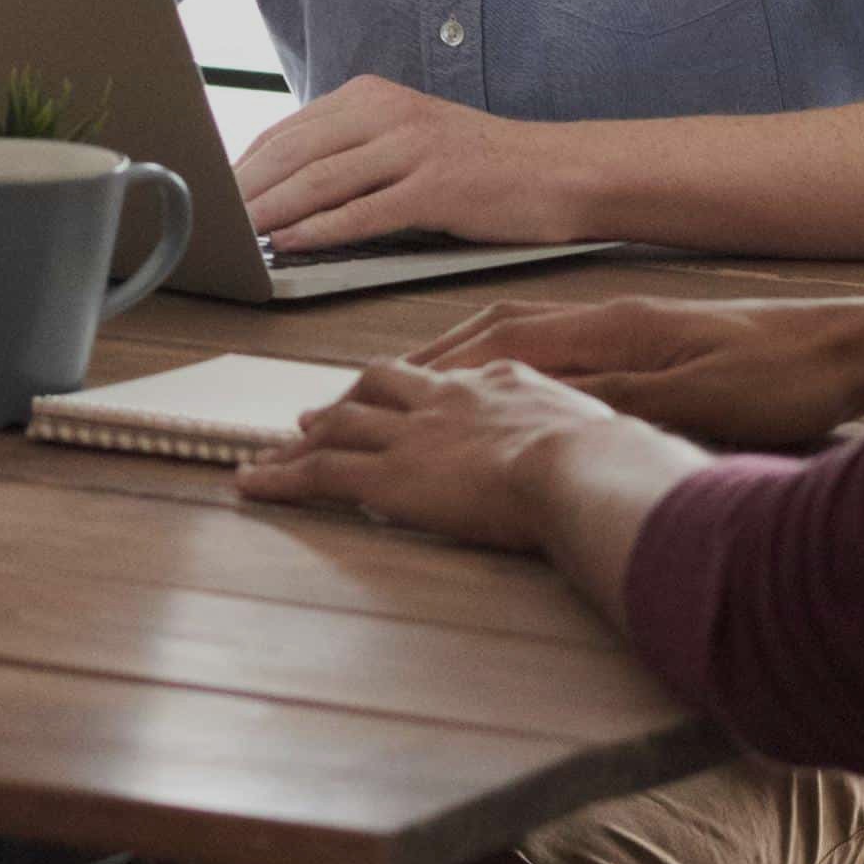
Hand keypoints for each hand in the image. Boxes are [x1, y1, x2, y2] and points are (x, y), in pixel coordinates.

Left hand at [236, 76, 585, 255]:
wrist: (560, 170)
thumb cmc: (481, 166)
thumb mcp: (408, 139)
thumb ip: (351, 153)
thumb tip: (282, 187)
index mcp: (373, 96)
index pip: (288, 131)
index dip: (241, 165)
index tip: (208, 195)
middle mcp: (388, 113)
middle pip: (293, 152)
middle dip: (243, 189)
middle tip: (206, 220)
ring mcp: (413, 147)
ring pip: (320, 181)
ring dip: (269, 211)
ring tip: (233, 235)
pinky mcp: (437, 186)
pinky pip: (363, 211)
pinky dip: (318, 230)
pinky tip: (288, 244)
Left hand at [236, 359, 625, 548]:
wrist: (581, 466)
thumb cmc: (607, 460)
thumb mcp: (603, 429)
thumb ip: (588, 433)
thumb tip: (611, 451)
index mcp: (497, 381)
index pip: (442, 379)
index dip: (412, 391)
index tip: (397, 400)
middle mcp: (445, 398)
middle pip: (380, 385)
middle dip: (347, 400)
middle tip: (319, 417)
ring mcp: (413, 435)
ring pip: (339, 427)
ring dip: (302, 441)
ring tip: (273, 454)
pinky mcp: (389, 476)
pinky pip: (320, 474)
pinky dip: (281, 477)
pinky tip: (253, 484)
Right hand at [402, 292, 863, 451]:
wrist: (848, 348)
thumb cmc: (780, 378)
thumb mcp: (692, 399)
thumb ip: (612, 398)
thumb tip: (534, 399)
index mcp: (615, 330)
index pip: (505, 343)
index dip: (445, 366)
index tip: (394, 387)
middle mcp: (615, 319)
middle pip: (505, 330)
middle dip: (443, 356)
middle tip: (389, 383)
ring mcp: (635, 326)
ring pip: (532, 335)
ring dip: (476, 355)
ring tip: (432, 378)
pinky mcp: (658, 341)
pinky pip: (564, 347)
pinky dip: (520, 361)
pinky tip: (520, 382)